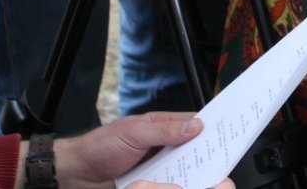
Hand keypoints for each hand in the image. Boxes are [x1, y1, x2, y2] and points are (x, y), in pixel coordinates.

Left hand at [53, 111, 228, 188]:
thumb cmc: (100, 147)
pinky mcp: (155, 187)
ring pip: (187, 171)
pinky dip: (181, 186)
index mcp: (161, 127)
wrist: (76, 175)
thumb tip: (195, 125)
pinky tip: (187, 187)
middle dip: (209, 153)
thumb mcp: (133, 133)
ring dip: (196, 173)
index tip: (230, 127)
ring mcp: (160, 169)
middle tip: (223, 156)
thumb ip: (164, 129)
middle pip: (195, 150)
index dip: (213, 125)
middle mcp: (164, 147)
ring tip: (210, 176)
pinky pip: (173, 187)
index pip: (194, 124)